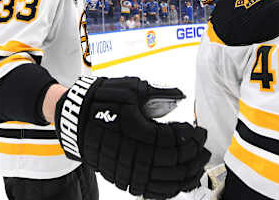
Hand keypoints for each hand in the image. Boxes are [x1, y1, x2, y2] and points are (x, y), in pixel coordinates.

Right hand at [55, 76, 210, 198]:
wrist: (74, 117)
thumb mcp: (130, 89)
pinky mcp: (121, 177)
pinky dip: (168, 190)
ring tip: (198, 168)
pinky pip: (149, 191)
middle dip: (193, 157)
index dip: (191, 137)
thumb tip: (181, 97)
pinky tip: (179, 184)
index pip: (174, 141)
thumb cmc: (102, 99)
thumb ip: (158, 94)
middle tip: (204, 149)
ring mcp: (126, 169)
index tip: (200, 130)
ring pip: (163, 182)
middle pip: (173, 164)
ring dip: (185, 176)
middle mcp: (132, 154)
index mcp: (137, 131)